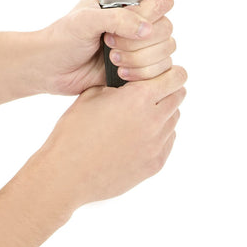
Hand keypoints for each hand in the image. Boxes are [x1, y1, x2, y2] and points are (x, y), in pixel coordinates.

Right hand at [36, 65, 187, 206]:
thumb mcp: (91, 95)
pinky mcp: (155, 165)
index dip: (171, 72)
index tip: (164, 73)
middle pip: (179, 96)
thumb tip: (130, 82)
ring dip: (163, 112)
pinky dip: (159, 134)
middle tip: (152, 91)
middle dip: (168, 90)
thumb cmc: (74, 132)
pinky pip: (168, 142)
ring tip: (140, 115)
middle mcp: (153, 120)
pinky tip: (138, 135)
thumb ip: (117, 85)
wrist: (67, 173)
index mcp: (138, 98)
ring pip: (174, 119)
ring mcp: (156, 145)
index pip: (175, 77)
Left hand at [39, 0, 175, 94]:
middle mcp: (138, 23)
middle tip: (109, 44)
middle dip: (138, 42)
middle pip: (166, 28)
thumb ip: (117, 18)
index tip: (126, 24)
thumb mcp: (86, 20)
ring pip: (166, 51)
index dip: (150, 14)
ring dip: (139, 59)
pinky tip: (120, 74)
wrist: (50, 69)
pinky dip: (142, 75)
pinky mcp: (140, 69)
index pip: (161, 0)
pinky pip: (161, 72)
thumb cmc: (63, 38)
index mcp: (126, 3)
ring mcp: (141, 47)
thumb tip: (146, 29)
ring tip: (112, 59)